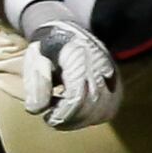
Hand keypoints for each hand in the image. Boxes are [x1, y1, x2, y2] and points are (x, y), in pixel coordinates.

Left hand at [7, 0, 121, 129]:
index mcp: (81, 58)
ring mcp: (112, 75)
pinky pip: (110, 109)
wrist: (67, 31)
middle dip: (70, 121)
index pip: (78, 99)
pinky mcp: (116, 83)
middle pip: (92, 109)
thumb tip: (37, 111)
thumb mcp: (35, 59)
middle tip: (53, 118)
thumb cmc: (48, 46)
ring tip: (64, 115)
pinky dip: (94, 116)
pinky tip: (77, 112)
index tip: (48, 117)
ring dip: (81, 120)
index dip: (62, 115)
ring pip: (104, 112)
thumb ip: (35, 84)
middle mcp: (102, 67)